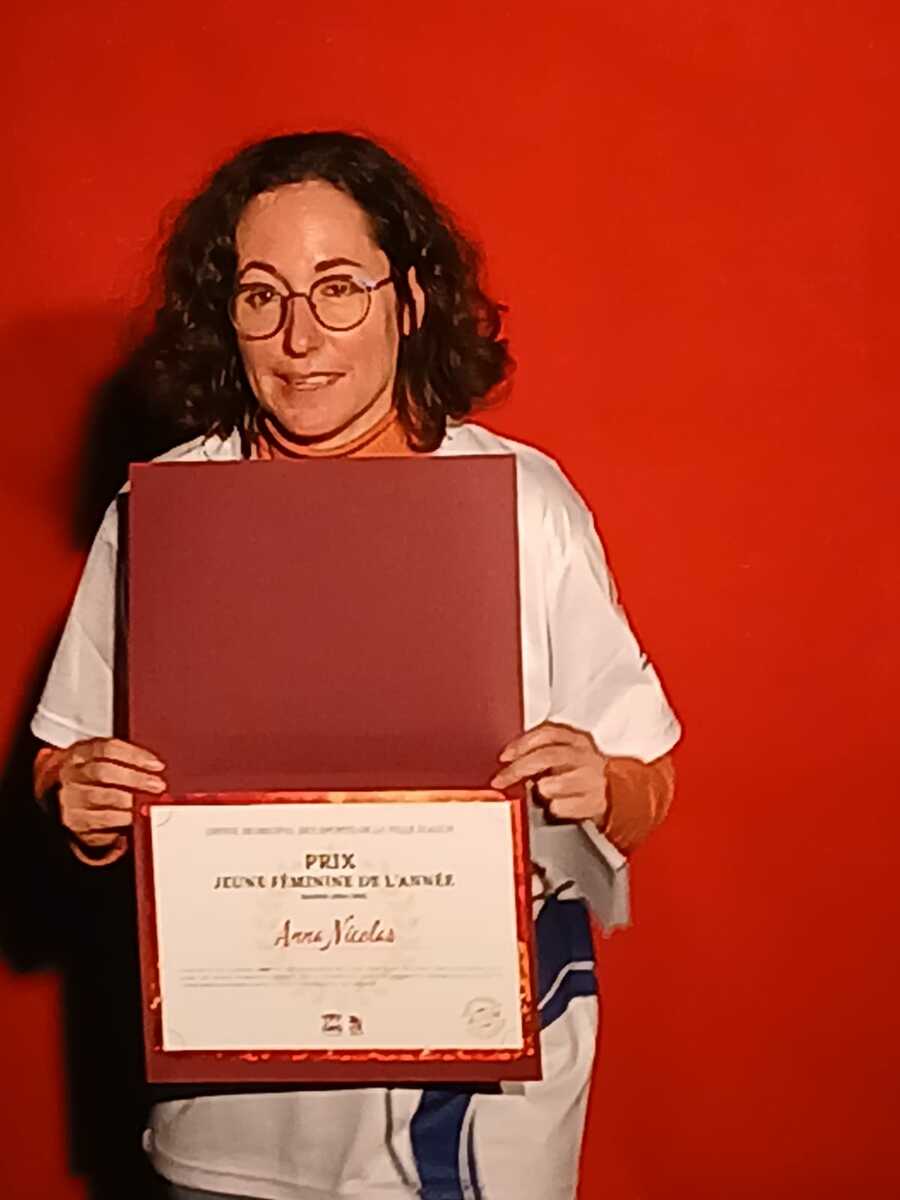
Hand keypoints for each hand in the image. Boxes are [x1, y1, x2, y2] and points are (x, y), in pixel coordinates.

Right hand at [55, 737, 166, 849]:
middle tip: (157, 785)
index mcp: (81, 752)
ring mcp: (69, 797)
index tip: (156, 765)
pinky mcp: (73, 821)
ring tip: (146, 803)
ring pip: (98, 796)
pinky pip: (96, 820)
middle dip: (135, 779)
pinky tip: (133, 817)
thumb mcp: (107, 762)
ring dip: (127, 800)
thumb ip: (128, 764)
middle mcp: (71, 773)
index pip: (108, 748)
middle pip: (102, 771)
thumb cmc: (94, 780)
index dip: (135, 756)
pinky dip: (118, 819)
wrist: (68, 802)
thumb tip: (155, 770)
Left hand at [491, 721, 608, 823]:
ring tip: (539, 794)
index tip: (505, 757)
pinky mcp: (594, 803)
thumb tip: (509, 760)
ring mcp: (591, 780)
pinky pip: (561, 807)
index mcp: (577, 740)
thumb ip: (540, 752)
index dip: (522, 744)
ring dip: (539, 790)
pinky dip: (552, 808)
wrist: (615, 796)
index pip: (547, 734)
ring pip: (552, 784)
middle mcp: (585, 757)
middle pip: (546, 756)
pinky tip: (553, 806)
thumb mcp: (564, 756)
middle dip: (518, 769)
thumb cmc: (580, 775)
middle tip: (501, 780)